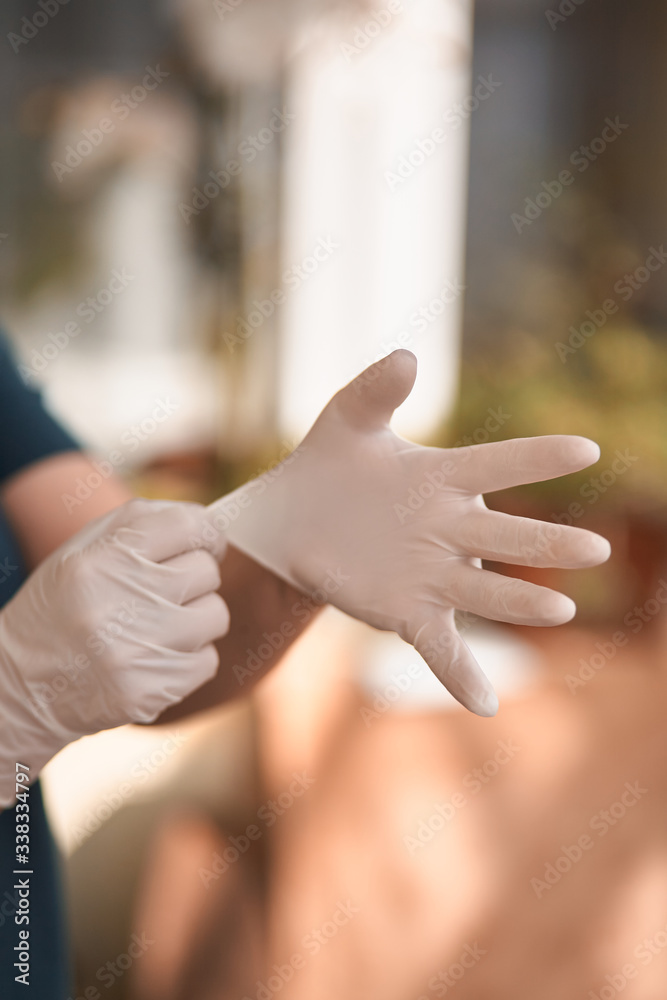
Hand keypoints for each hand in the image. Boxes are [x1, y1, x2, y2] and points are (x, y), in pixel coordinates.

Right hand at [0, 498, 228, 806]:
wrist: (19, 687)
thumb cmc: (59, 607)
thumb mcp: (80, 551)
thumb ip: (140, 523)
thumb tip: (205, 522)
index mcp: (102, 560)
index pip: (189, 526)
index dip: (206, 532)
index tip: (205, 544)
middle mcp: (121, 602)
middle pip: (207, 571)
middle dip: (192, 578)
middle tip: (162, 592)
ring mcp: (138, 651)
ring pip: (215, 615)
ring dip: (195, 619)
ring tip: (156, 627)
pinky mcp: (150, 691)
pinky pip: (208, 660)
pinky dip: (190, 659)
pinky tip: (153, 658)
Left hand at [208, 351, 610, 715]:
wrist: (291, 519)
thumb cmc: (328, 464)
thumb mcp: (348, 420)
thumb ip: (377, 390)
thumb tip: (407, 357)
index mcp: (443, 478)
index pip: (499, 465)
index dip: (538, 458)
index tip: (585, 447)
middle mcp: (449, 528)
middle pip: (506, 537)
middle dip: (547, 544)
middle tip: (595, 550)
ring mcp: (433, 573)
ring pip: (484, 591)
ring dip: (519, 604)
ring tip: (557, 610)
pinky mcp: (408, 610)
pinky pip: (441, 645)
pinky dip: (462, 674)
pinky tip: (486, 705)